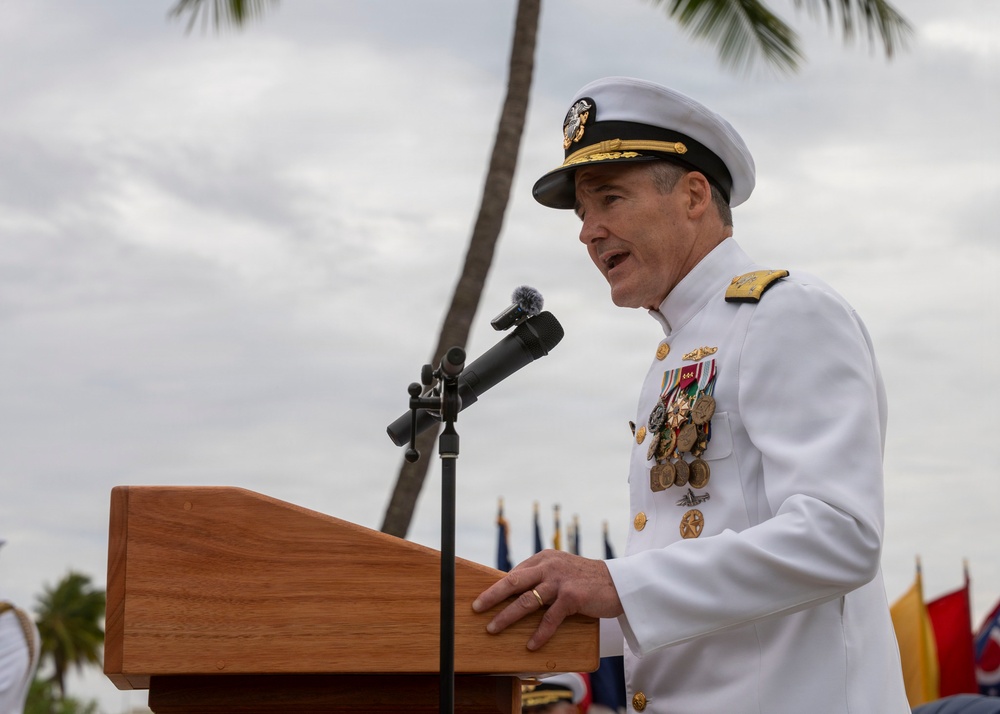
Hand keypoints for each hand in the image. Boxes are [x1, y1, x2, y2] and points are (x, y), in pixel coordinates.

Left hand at [472, 549, 622, 649]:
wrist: (620, 582)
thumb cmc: (588, 580)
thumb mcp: (563, 570)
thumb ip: (542, 577)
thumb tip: (516, 591)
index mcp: (545, 558)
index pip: (515, 572)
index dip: (498, 586)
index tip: (484, 598)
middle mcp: (549, 566)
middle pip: (513, 581)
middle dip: (492, 596)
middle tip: (476, 607)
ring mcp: (560, 581)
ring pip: (526, 601)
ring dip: (507, 617)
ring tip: (493, 629)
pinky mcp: (572, 597)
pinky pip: (550, 618)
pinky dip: (539, 634)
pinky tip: (531, 645)